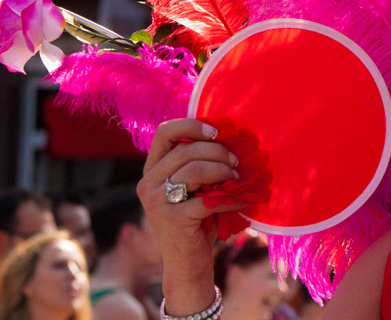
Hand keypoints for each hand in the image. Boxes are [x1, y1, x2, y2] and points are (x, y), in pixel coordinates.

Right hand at [137, 118, 244, 314]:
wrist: (188, 265)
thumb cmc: (197, 221)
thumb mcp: (193, 188)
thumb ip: (199, 164)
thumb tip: (230, 138)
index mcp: (152, 170)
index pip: (165, 132)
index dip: (193, 125)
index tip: (218, 132)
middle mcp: (147, 183)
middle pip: (186, 150)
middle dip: (218, 152)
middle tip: (237, 163)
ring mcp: (156, 202)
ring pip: (195, 170)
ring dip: (223, 171)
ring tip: (237, 179)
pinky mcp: (172, 220)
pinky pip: (207, 199)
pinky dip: (231, 198)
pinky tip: (242, 201)